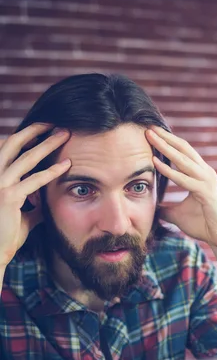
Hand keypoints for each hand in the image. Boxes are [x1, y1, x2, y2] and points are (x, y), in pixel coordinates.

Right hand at [0, 124, 70, 267]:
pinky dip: (52, 171)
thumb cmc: (6, 235)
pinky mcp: (9, 198)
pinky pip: (34, 180)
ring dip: (47, 143)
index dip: (25, 136)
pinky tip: (66, 164)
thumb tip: (44, 204)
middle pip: (14, 143)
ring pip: (26, 157)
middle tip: (55, 123)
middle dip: (35, 130)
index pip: (8, 148)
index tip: (44, 128)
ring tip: (65, 135)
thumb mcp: (21, 216)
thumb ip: (31, 205)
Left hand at [145, 126, 216, 249]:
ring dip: (165, 147)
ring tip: (149, 137)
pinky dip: (169, 170)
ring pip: (183, 159)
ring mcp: (207, 182)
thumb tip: (152, 209)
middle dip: (165, 138)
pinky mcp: (206, 193)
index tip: (152, 135)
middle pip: (184, 149)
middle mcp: (206, 174)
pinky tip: (155, 162)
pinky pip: (184, 179)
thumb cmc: (205, 226)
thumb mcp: (179, 215)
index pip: (184, 154)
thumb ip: (166, 209)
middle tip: (148, 128)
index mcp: (201, 175)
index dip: (169, 143)